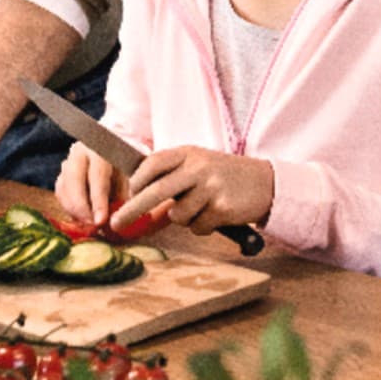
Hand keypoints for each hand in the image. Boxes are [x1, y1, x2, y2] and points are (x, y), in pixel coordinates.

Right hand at [55, 142, 122, 226]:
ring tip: (89, 226)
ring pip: (63, 188)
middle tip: (92, 226)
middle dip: (81, 207)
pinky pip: (60, 193)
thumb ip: (121, 197)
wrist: (114, 151)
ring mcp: (68, 162)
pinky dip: (69, 208)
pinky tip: (81, 219)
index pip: (97, 175)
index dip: (98, 201)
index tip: (101, 221)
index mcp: (101, 148)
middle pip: (74, 180)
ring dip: (74, 211)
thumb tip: (116, 222)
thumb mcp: (128, 177)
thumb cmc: (124, 166)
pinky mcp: (62, 174)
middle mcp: (81, 152)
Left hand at [113, 145, 272, 235]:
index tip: (129, 193)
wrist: (265, 182)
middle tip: (115, 224)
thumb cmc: (224, 175)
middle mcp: (198, 167)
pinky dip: (203, 226)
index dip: (137, 180)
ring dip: (185, 219)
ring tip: (203, 207)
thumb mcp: (198, 163)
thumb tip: (137, 195)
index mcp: (189, 152)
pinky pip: (198, 227)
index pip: (153, 163)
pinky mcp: (222, 207)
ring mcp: (211, 187)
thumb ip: (172, 174)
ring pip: (177, 215)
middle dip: (132, 210)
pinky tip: (217, 214)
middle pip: (157, 191)